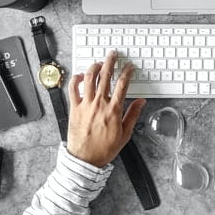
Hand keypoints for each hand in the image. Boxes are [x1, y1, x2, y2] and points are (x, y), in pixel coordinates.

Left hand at [67, 51, 145, 166]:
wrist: (85, 159)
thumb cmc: (104, 149)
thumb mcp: (125, 133)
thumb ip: (133, 114)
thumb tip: (141, 102)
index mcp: (113, 110)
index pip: (123, 84)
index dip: (127, 72)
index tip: (129, 67)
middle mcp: (99, 104)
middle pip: (105, 76)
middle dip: (111, 61)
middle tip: (113, 55)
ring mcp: (85, 104)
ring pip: (89, 78)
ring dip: (95, 66)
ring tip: (99, 62)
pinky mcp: (74, 108)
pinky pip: (73, 88)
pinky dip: (77, 78)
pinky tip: (82, 75)